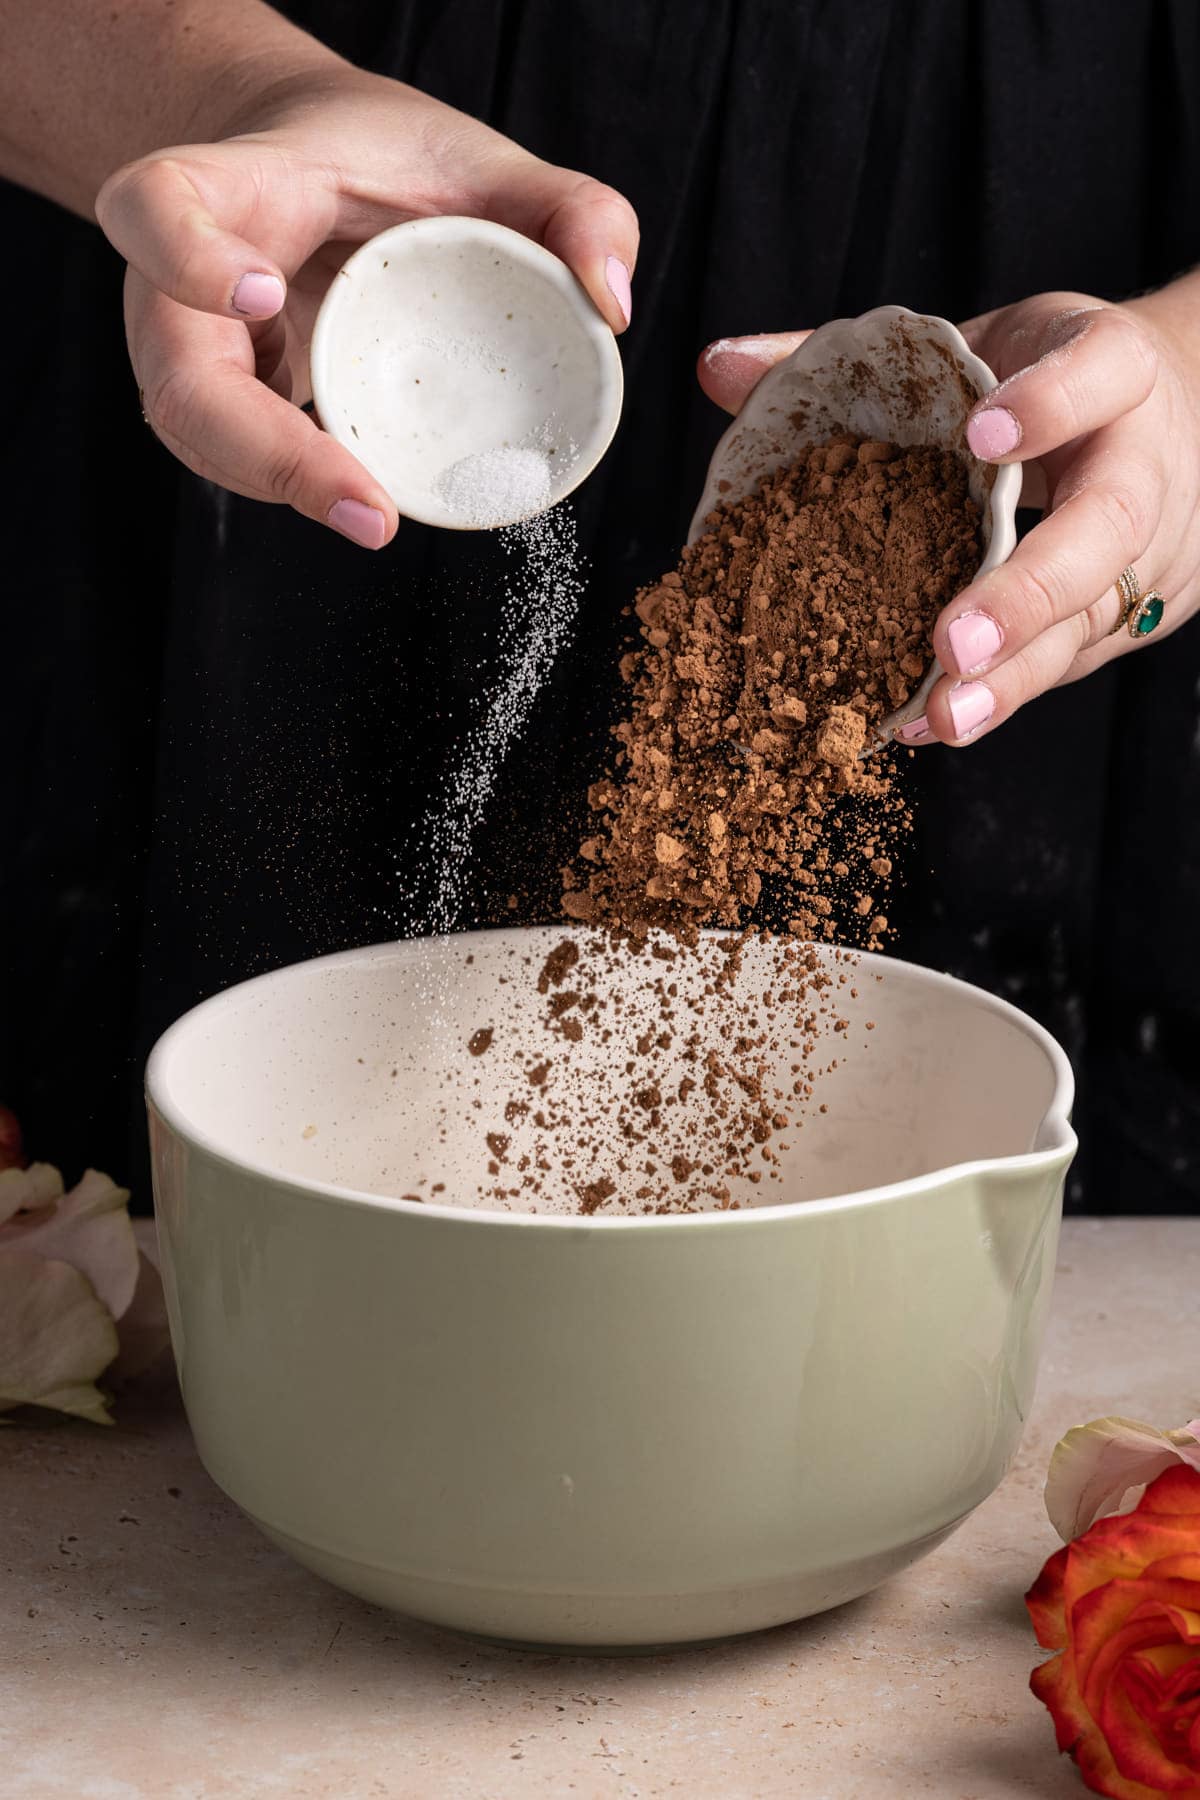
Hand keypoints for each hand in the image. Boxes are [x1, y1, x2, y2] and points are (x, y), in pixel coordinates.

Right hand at [96, 67, 637, 547]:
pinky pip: (235, 461)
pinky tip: (356, 499)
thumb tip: (613, 306)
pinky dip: (293, 487)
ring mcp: (191, 348)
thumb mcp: (481, 160)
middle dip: (262, 453)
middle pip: (175, 377)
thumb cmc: (385, 163)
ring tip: (374, 515)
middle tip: (366, 506)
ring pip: (197, 437)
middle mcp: (180, 279)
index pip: (159, 207)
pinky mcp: (220, 403)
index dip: (190, 256)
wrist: (314, 177)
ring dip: (280, 488)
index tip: (263, 295)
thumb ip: (566, 208)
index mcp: (228, 187)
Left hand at [697, 285, 1199, 743]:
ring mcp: (1149, 552)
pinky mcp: (1129, 616)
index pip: (1100, 374)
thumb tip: (719, 366)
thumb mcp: (983, 344)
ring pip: (1090, 621)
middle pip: (1104, 530)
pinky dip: (998, 696)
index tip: (983, 431)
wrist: (1186, 423)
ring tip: (941, 719)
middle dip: (1025, 594)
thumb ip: (857, 360)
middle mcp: (1144, 466)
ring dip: (1011, 679)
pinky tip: (929, 723)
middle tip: (950, 645)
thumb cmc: (1054, 380)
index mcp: (1115, 373)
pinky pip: (1066, 664)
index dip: (1051, 402)